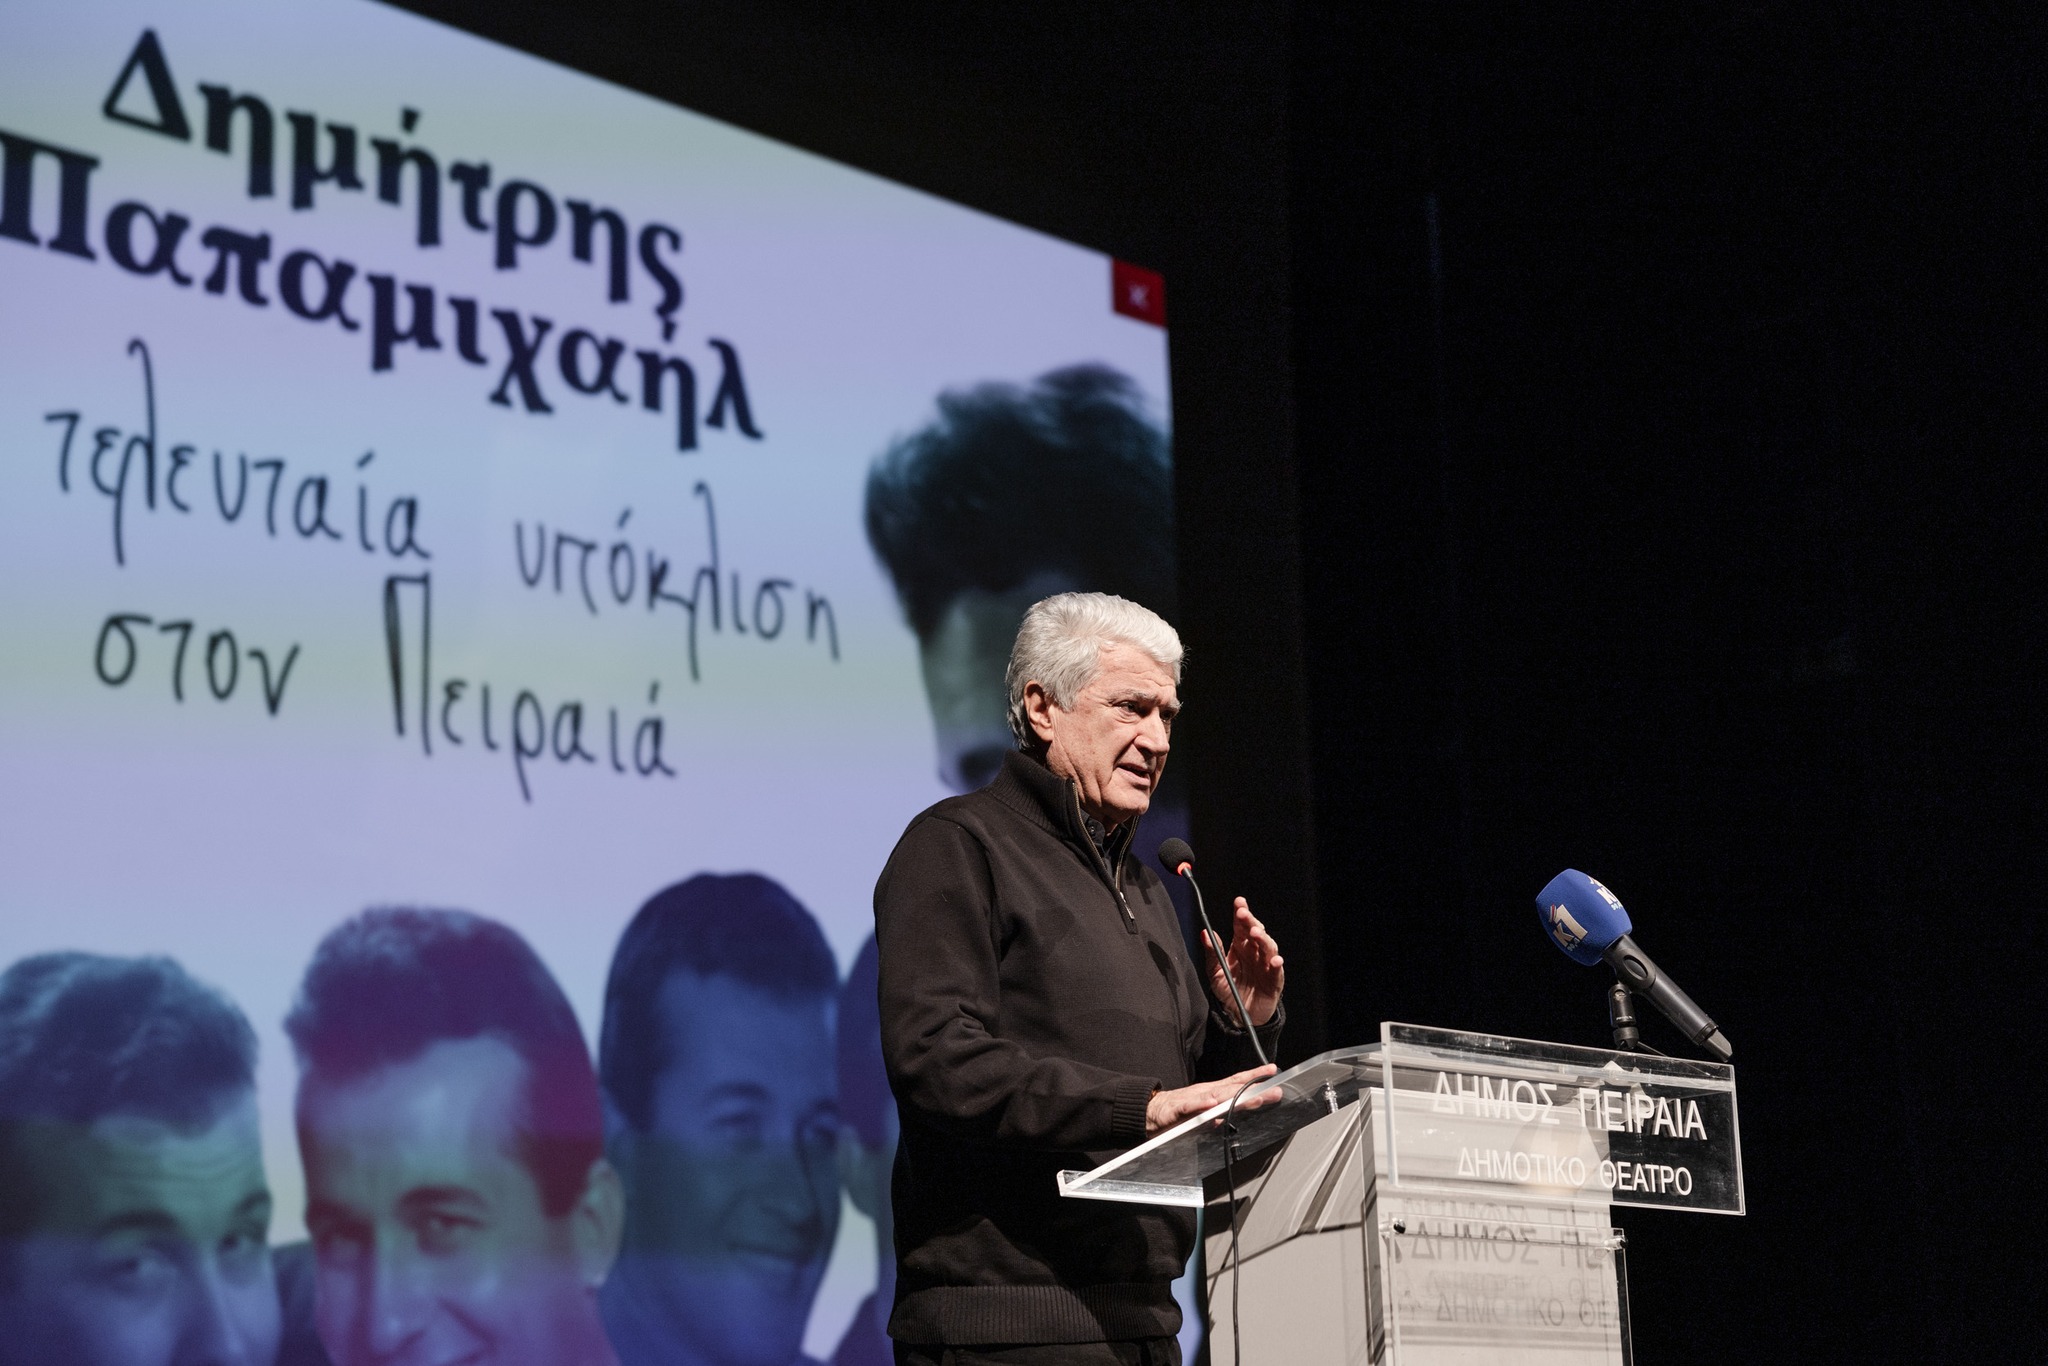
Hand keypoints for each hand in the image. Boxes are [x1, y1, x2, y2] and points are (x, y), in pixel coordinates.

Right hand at [1146, 1065, 1281, 1135]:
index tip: (1273, 1072)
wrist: (1149, 1112)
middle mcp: (1206, 1093)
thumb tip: (1231, 1118)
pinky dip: (1201, 1103)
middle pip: (1233, 1090)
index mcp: (1212, 1093)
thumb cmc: (1177, 1112)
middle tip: (1274, 1090)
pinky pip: (1190, 1106)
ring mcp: (1193, 1099)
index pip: (1237, 1083)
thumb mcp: (1202, 1113)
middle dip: (1254, 1090)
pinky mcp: (1178, 1109)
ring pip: (1217, 1096)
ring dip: (1235, 1096)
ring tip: (1253, 1097)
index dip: (1255, 1076)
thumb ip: (1217, 1116)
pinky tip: (1213, 1103)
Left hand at [1205, 897, 1283, 1026]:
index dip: (1241, 913)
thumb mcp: (1214, 972)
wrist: (1238, 1015)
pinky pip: (1277, 971)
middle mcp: (1255, 953)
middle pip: (1256, 932)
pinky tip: (1274, 960)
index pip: (1241, 926)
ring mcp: (1265, 965)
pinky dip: (1276, 964)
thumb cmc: (1228, 990)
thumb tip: (1204, 933)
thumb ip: (1211, 953)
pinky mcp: (1274, 981)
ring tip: (1256, 933)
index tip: (1238, 902)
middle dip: (1251, 921)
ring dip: (1263, 939)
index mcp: (1240, 947)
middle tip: (1244, 914)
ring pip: (1269, 947)